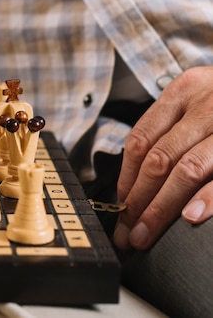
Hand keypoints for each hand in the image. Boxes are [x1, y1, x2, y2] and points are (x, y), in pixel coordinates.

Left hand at [114, 67, 212, 249]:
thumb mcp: (202, 100)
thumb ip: (175, 129)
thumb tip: (138, 180)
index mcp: (184, 91)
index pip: (142, 137)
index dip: (126, 175)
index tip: (120, 204)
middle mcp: (206, 105)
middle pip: (159, 157)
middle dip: (138, 198)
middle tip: (127, 230)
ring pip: (187, 169)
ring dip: (162, 206)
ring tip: (146, 232)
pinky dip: (207, 198)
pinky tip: (190, 217)